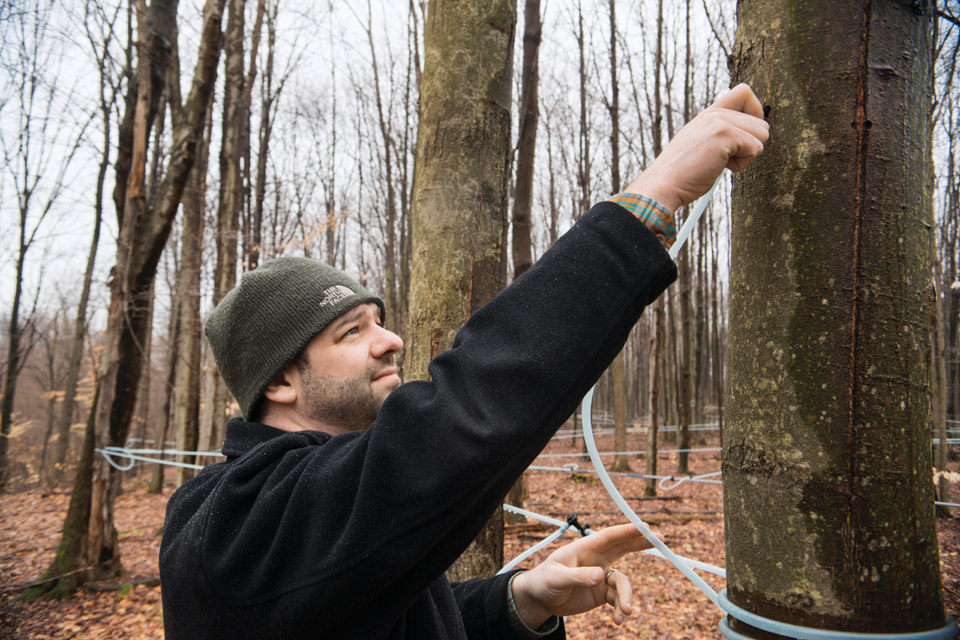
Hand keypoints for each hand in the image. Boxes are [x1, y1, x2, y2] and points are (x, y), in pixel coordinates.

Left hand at [510, 524, 653, 628]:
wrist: (541, 600)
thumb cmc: (544, 580)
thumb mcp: (557, 578)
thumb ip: (578, 576)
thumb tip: (601, 575)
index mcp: (585, 548)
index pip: (609, 536)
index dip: (628, 531)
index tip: (645, 527)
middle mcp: (597, 560)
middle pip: (624, 548)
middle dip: (642, 544)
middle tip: (662, 539)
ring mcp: (601, 577)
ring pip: (623, 583)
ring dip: (627, 597)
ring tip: (626, 612)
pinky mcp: (601, 593)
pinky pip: (617, 600)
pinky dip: (620, 609)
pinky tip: (618, 620)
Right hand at [624, 83, 768, 212]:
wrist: (664, 184)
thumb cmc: (682, 173)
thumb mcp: (701, 144)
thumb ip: (721, 133)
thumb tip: (750, 137)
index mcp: (709, 114)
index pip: (744, 92)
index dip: (754, 112)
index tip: (744, 134)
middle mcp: (716, 114)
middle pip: (761, 122)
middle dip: (750, 145)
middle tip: (725, 157)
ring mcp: (720, 122)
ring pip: (762, 135)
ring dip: (747, 155)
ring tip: (721, 162)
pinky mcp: (726, 135)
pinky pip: (756, 149)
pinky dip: (742, 165)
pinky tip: (719, 167)